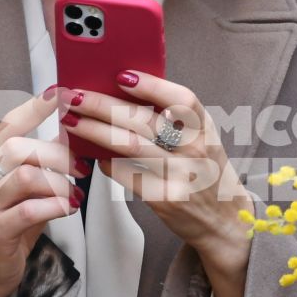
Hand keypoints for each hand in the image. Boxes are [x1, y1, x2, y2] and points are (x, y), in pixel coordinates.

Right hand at [0, 88, 79, 296]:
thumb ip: (46, 161)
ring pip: (25, 176)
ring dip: (58, 181)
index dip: (36, 107)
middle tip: (81, 166)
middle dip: (57, 153)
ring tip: (75, 191)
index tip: (63, 93)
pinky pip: (28, 210)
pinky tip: (67, 208)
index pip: (9, 123)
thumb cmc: (12, 224)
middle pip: (19, 147)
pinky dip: (54, 206)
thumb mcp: (29, 189)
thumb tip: (75, 130)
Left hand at [61, 72, 253, 280]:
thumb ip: (176, 119)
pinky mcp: (164, 199)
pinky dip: (105, 162)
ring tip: (72, 120)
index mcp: (205, 129)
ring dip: (95, 130)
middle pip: (144, 120)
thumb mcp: (203, 140)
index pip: (182, 99)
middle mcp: (195, 150)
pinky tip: (91, 155)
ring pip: (129, 146)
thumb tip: (127, 92)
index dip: (152, 85)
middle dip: (103, 105)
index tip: (122, 76)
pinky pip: (127, 175)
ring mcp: (180, 176)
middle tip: (76, 96)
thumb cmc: (207, 173)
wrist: (224, 220)